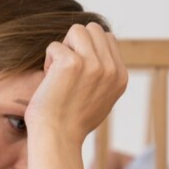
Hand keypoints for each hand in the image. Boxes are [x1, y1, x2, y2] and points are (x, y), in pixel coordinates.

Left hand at [25, 23, 127, 143]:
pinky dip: (48, 61)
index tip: (77, 74)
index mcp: (121, 77)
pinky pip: (55, 46)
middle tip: (65, 71)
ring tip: (58, 72)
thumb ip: (104, 76)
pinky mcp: (72, 63)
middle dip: (76, 44)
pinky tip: (49, 82)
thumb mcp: (101, 99)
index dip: (87, 49)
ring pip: (77, 30)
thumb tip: (98, 52)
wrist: (57, 139)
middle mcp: (111, 69)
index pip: (108, 39)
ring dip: (63, 48)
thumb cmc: (71, 123)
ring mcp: (93, 64)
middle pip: (93, 29)